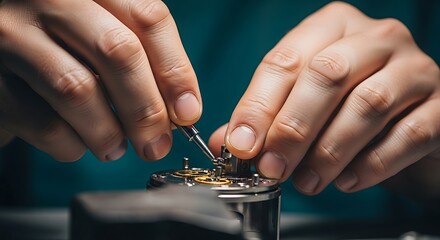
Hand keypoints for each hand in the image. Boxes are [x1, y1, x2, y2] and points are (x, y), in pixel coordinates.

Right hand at [0, 0, 200, 160]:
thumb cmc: (62, 48)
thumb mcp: (101, 34)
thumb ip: (139, 59)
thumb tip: (181, 110)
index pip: (147, 18)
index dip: (176, 71)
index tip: (188, 112)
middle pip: (118, 52)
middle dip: (147, 110)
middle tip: (156, 144)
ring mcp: (12, 35)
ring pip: (78, 90)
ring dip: (108, 133)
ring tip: (116, 148)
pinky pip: (42, 122)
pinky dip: (70, 145)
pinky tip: (77, 145)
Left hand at [209, 2, 439, 194]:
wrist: (408, 123)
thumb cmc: (347, 109)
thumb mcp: (304, 104)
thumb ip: (267, 118)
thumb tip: (228, 142)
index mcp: (332, 28)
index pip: (286, 61)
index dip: (258, 105)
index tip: (241, 145)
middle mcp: (375, 38)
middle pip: (326, 75)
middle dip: (293, 128)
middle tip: (273, 167)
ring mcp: (414, 67)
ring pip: (367, 104)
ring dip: (329, 151)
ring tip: (308, 181)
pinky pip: (407, 134)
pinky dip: (372, 164)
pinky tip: (347, 181)